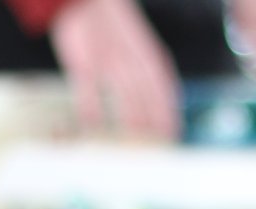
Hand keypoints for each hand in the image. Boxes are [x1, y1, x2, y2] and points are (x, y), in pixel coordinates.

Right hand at [51, 0, 179, 138]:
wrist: (90, 2)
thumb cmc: (118, 33)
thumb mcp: (143, 50)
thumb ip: (153, 76)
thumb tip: (168, 108)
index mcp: (150, 57)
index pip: (165, 91)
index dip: (169, 115)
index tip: (172, 137)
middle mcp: (132, 60)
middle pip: (147, 97)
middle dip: (152, 123)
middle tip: (154, 147)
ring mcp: (107, 61)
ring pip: (124, 95)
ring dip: (130, 120)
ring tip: (133, 142)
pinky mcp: (82, 63)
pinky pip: (88, 91)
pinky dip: (91, 111)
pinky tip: (93, 128)